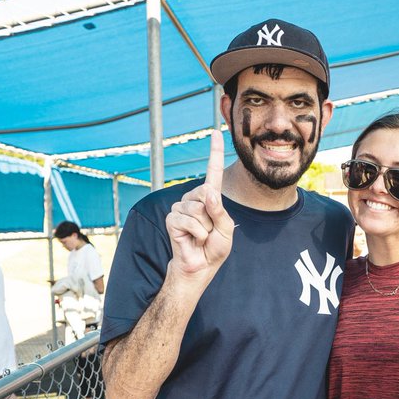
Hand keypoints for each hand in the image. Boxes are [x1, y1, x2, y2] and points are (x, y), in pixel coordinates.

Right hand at [165, 130, 233, 279]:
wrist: (199, 266)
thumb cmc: (214, 249)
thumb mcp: (226, 230)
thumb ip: (220, 212)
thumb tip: (208, 194)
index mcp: (210, 198)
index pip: (213, 171)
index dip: (214, 151)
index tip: (216, 131)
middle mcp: (194, 199)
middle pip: (207, 193)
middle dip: (213, 216)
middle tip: (209, 231)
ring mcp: (181, 207)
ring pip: (198, 209)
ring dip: (205, 228)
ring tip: (200, 237)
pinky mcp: (172, 218)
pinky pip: (189, 220)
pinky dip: (196, 233)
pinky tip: (192, 239)